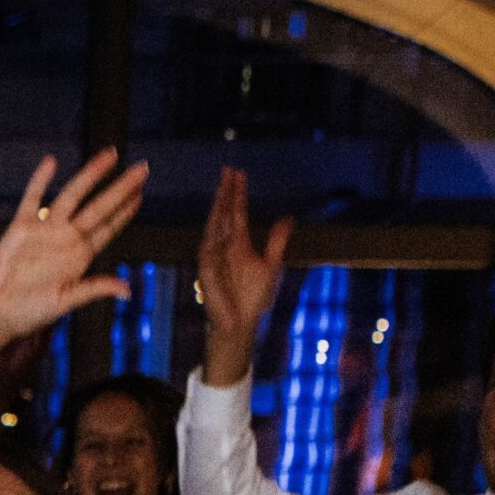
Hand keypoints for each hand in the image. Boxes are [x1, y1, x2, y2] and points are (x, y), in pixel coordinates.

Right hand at [0, 151, 145, 348]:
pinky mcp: (21, 228)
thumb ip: (94, 289)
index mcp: (79, 257)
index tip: (141, 194)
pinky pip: (32, 198)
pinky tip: (51, 161)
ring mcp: (44, 231)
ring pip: (73, 195)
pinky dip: (40, 180)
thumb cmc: (27, 314)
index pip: (108, 228)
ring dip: (91, 175)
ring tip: (110, 155)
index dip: (125, 212)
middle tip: (142, 169)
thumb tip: (127, 291)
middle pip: (99, 207)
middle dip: (121, 188)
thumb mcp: (65, 302)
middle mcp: (65, 240)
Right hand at [197, 167, 291, 383]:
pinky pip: (209, 244)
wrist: (241, 323)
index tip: (239, 174)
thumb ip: (277, 240)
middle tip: (229, 170)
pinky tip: (217, 213)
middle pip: (224, 213)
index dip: (238, 193)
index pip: (237, 212)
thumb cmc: (253, 298)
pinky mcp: (207, 268)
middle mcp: (224, 245)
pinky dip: (212, 229)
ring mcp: (214, 255)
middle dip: (226, 192)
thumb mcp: (271, 264)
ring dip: (219, 205)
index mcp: (238, 243)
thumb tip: (287, 218)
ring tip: (223, 185)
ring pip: (216, 223)